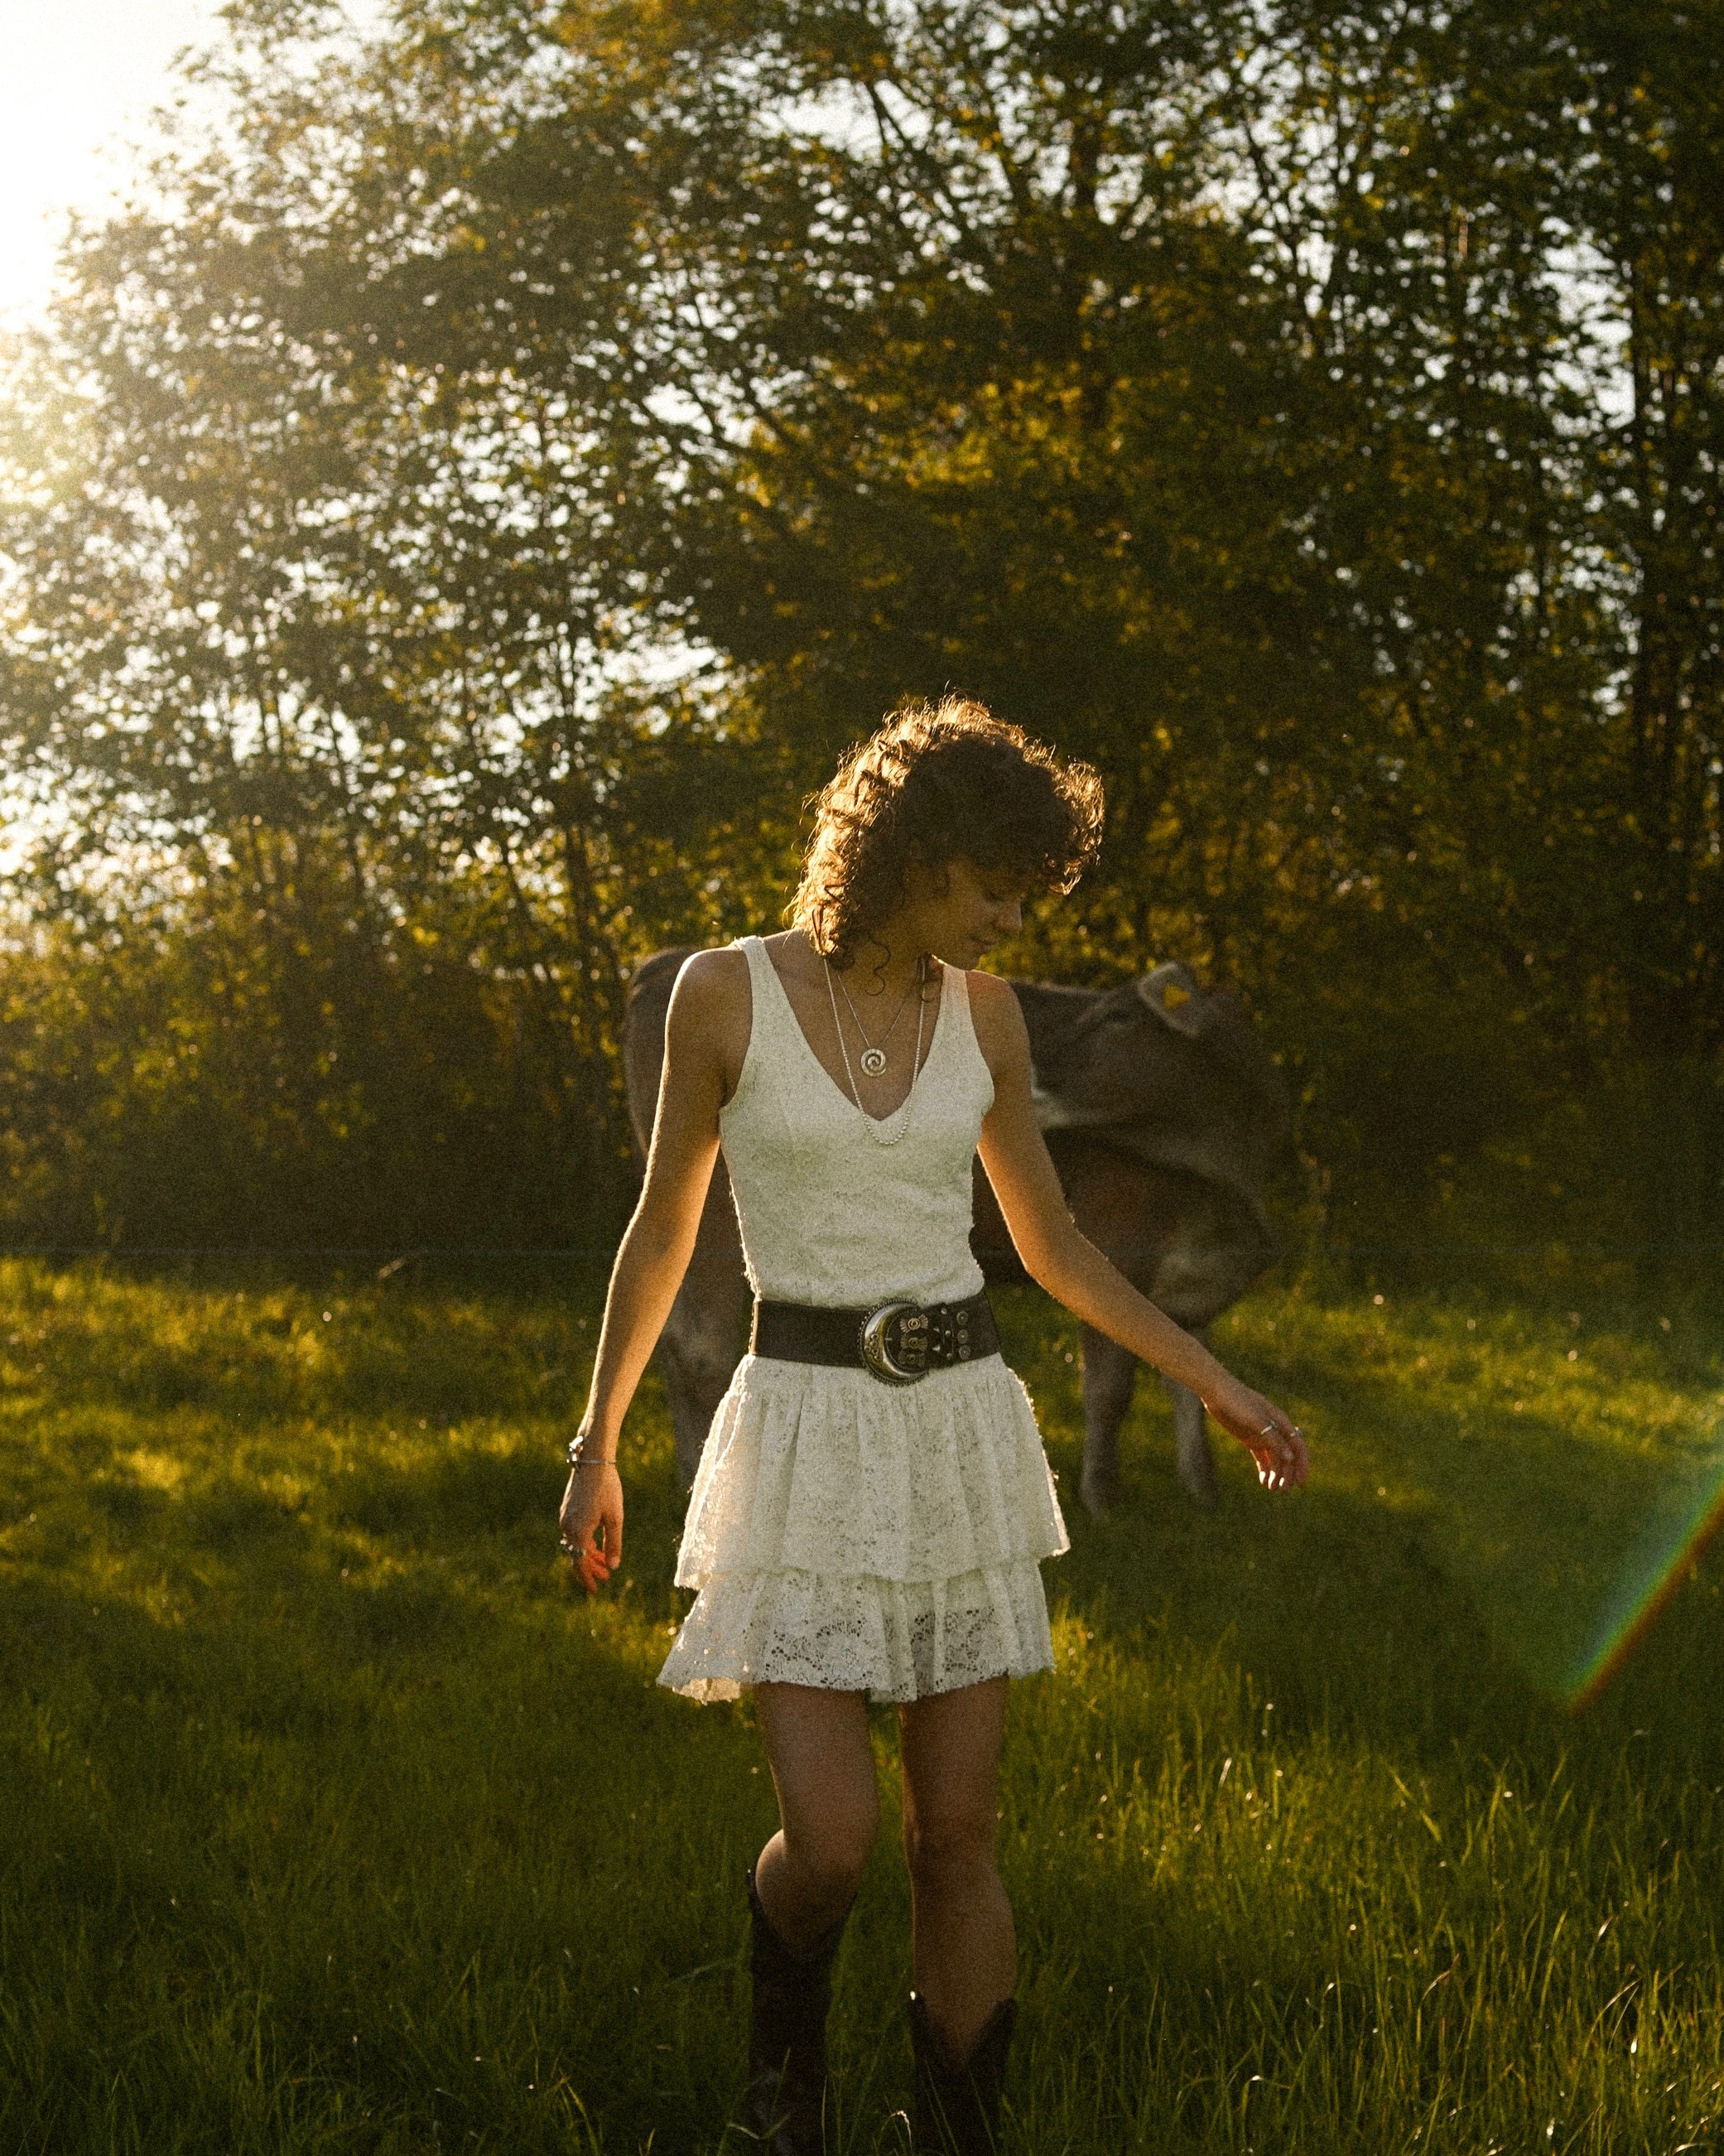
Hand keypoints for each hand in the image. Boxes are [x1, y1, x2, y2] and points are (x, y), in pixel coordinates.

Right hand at [559, 1457, 623, 1592]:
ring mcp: (565, 1517)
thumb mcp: (615, 1518)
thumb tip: (613, 1566)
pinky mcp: (566, 1509)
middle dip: (591, 1568)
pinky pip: (573, 1532)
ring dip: (589, 1554)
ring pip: (575, 1543)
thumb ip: (614, 1543)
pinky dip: (584, 1541)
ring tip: (604, 1560)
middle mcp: (567, 1526)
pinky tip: (596, 1542)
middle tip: (606, 1577)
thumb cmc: (607, 1489)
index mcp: (578, 1531)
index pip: (580, 1563)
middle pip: (577, 1555)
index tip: (596, 1590)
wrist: (593, 1461)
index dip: (588, 1578)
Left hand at [1201, 1371, 1308, 1491]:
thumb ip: (1273, 1439)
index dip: (1302, 1465)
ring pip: (1275, 1458)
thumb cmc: (1239, 1402)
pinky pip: (1262, 1456)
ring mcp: (1262, 1434)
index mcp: (1281, 1422)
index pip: (1298, 1447)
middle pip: (1287, 1456)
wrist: (1217, 1393)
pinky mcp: (1250, 1438)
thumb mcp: (1256, 1421)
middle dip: (1287, 1473)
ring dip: (1276, 1474)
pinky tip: (1263, 1481)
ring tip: (1272, 1489)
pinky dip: (1264, 1469)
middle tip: (1283, 1491)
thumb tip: (1290, 1458)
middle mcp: (1275, 1430)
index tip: (1301, 1483)